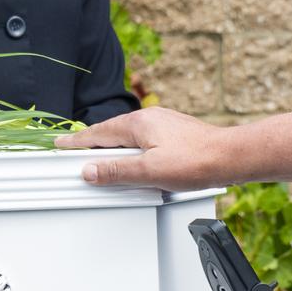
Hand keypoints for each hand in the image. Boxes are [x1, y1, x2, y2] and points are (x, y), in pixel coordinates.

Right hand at [53, 107, 229, 190]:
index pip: (98, 133)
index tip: (62, 145)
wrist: (229, 156)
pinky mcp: (174, 133)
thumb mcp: (149, 172)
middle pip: (112, 132)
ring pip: (128, 136)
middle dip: (93, 143)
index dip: (77, 141)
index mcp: (138, 124)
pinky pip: (143, 139)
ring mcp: (163, 124)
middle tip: (75, 153)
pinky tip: (134, 161)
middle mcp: (150, 119)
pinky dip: (131, 149)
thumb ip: (117, 171)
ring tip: (101, 160)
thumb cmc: (196, 161)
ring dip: (113, 147)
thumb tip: (91, 170)